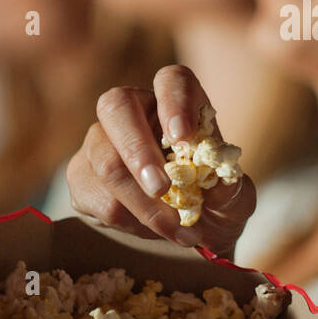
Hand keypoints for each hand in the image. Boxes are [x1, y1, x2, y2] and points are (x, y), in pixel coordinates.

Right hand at [67, 65, 255, 255]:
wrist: (185, 238)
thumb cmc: (214, 207)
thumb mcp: (235, 202)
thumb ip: (231, 191)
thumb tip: (218, 183)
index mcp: (179, 105)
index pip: (172, 80)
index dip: (175, 101)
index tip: (183, 136)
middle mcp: (135, 113)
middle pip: (117, 106)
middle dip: (138, 151)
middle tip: (161, 188)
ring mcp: (101, 142)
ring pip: (105, 161)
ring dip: (141, 203)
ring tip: (174, 229)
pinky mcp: (82, 177)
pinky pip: (94, 195)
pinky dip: (127, 221)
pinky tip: (150, 231)